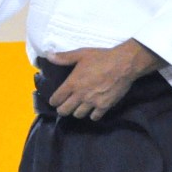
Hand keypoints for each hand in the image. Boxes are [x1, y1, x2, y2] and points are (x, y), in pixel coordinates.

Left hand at [46, 40, 162, 120]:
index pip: (57, 99)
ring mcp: (92, 102)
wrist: (124, 64)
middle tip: (63, 107)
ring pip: (78, 115)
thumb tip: (48, 55)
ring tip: (77, 108)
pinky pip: (95, 117)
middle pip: (65, 111)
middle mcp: (80, 95)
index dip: (54, 101)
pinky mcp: (105, 106)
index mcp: (72, 83)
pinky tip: (93, 111)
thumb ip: (64, 57)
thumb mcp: (81, 54)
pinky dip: (92, 115)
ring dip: (76, 112)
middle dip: (62, 110)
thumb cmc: (101, 57)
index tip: (54, 101)